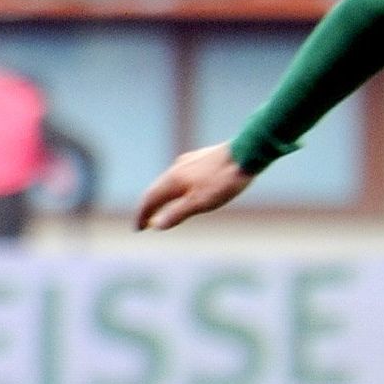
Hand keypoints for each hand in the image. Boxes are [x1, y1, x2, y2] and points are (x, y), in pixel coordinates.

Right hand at [135, 143, 253, 230]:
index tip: (137, 229)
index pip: (149, 199)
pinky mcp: (201, 160)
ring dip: (162, 197)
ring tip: (161, 209)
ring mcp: (188, 163)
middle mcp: (176, 169)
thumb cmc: (224, 181)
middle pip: (156, 190)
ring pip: (168, 182)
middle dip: (149, 207)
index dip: (142, 215)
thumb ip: (177, 213)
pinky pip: (181, 176)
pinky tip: (183, 189)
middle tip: (145, 223)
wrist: (247, 154)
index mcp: (172, 180)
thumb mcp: (200, 202)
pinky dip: (175, 189)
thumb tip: (156, 225)